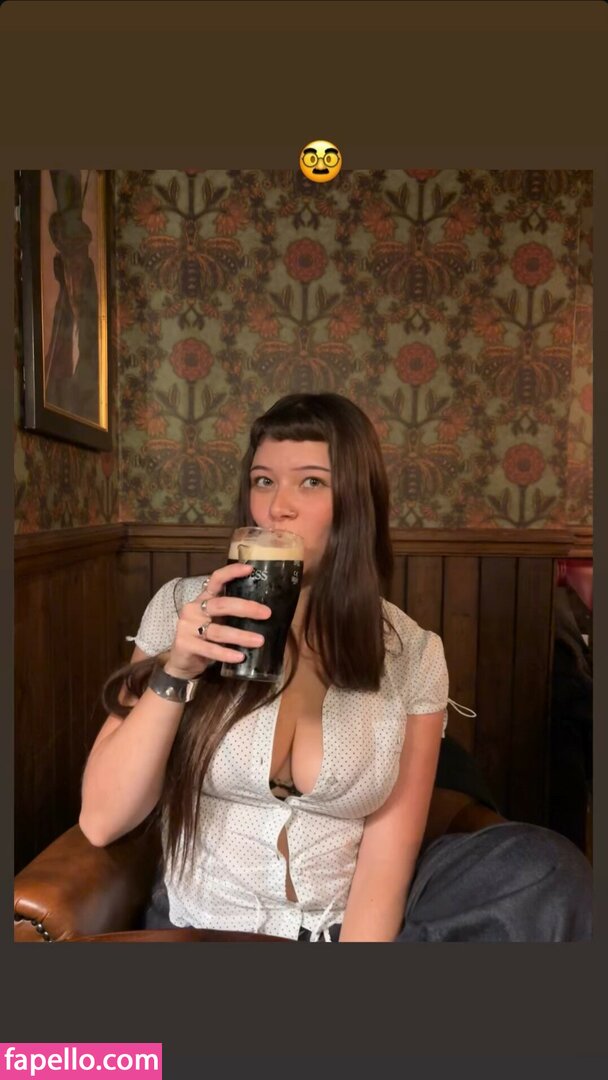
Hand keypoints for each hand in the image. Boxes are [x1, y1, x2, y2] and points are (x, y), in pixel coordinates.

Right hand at [163, 563, 271, 679]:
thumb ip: (231, 613)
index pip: (216, 580)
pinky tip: (240, 657)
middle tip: (267, 613)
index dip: (231, 572)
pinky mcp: (185, 644)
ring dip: (241, 636)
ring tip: (259, 641)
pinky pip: (210, 649)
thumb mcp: (216, 620)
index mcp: (203, 599)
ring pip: (218, 631)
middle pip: (221, 604)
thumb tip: (264, 611)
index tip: (250, 569)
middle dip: (246, 608)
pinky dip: (226, 653)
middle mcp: (194, 609)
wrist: (182, 661)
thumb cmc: (205, 637)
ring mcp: (187, 627)